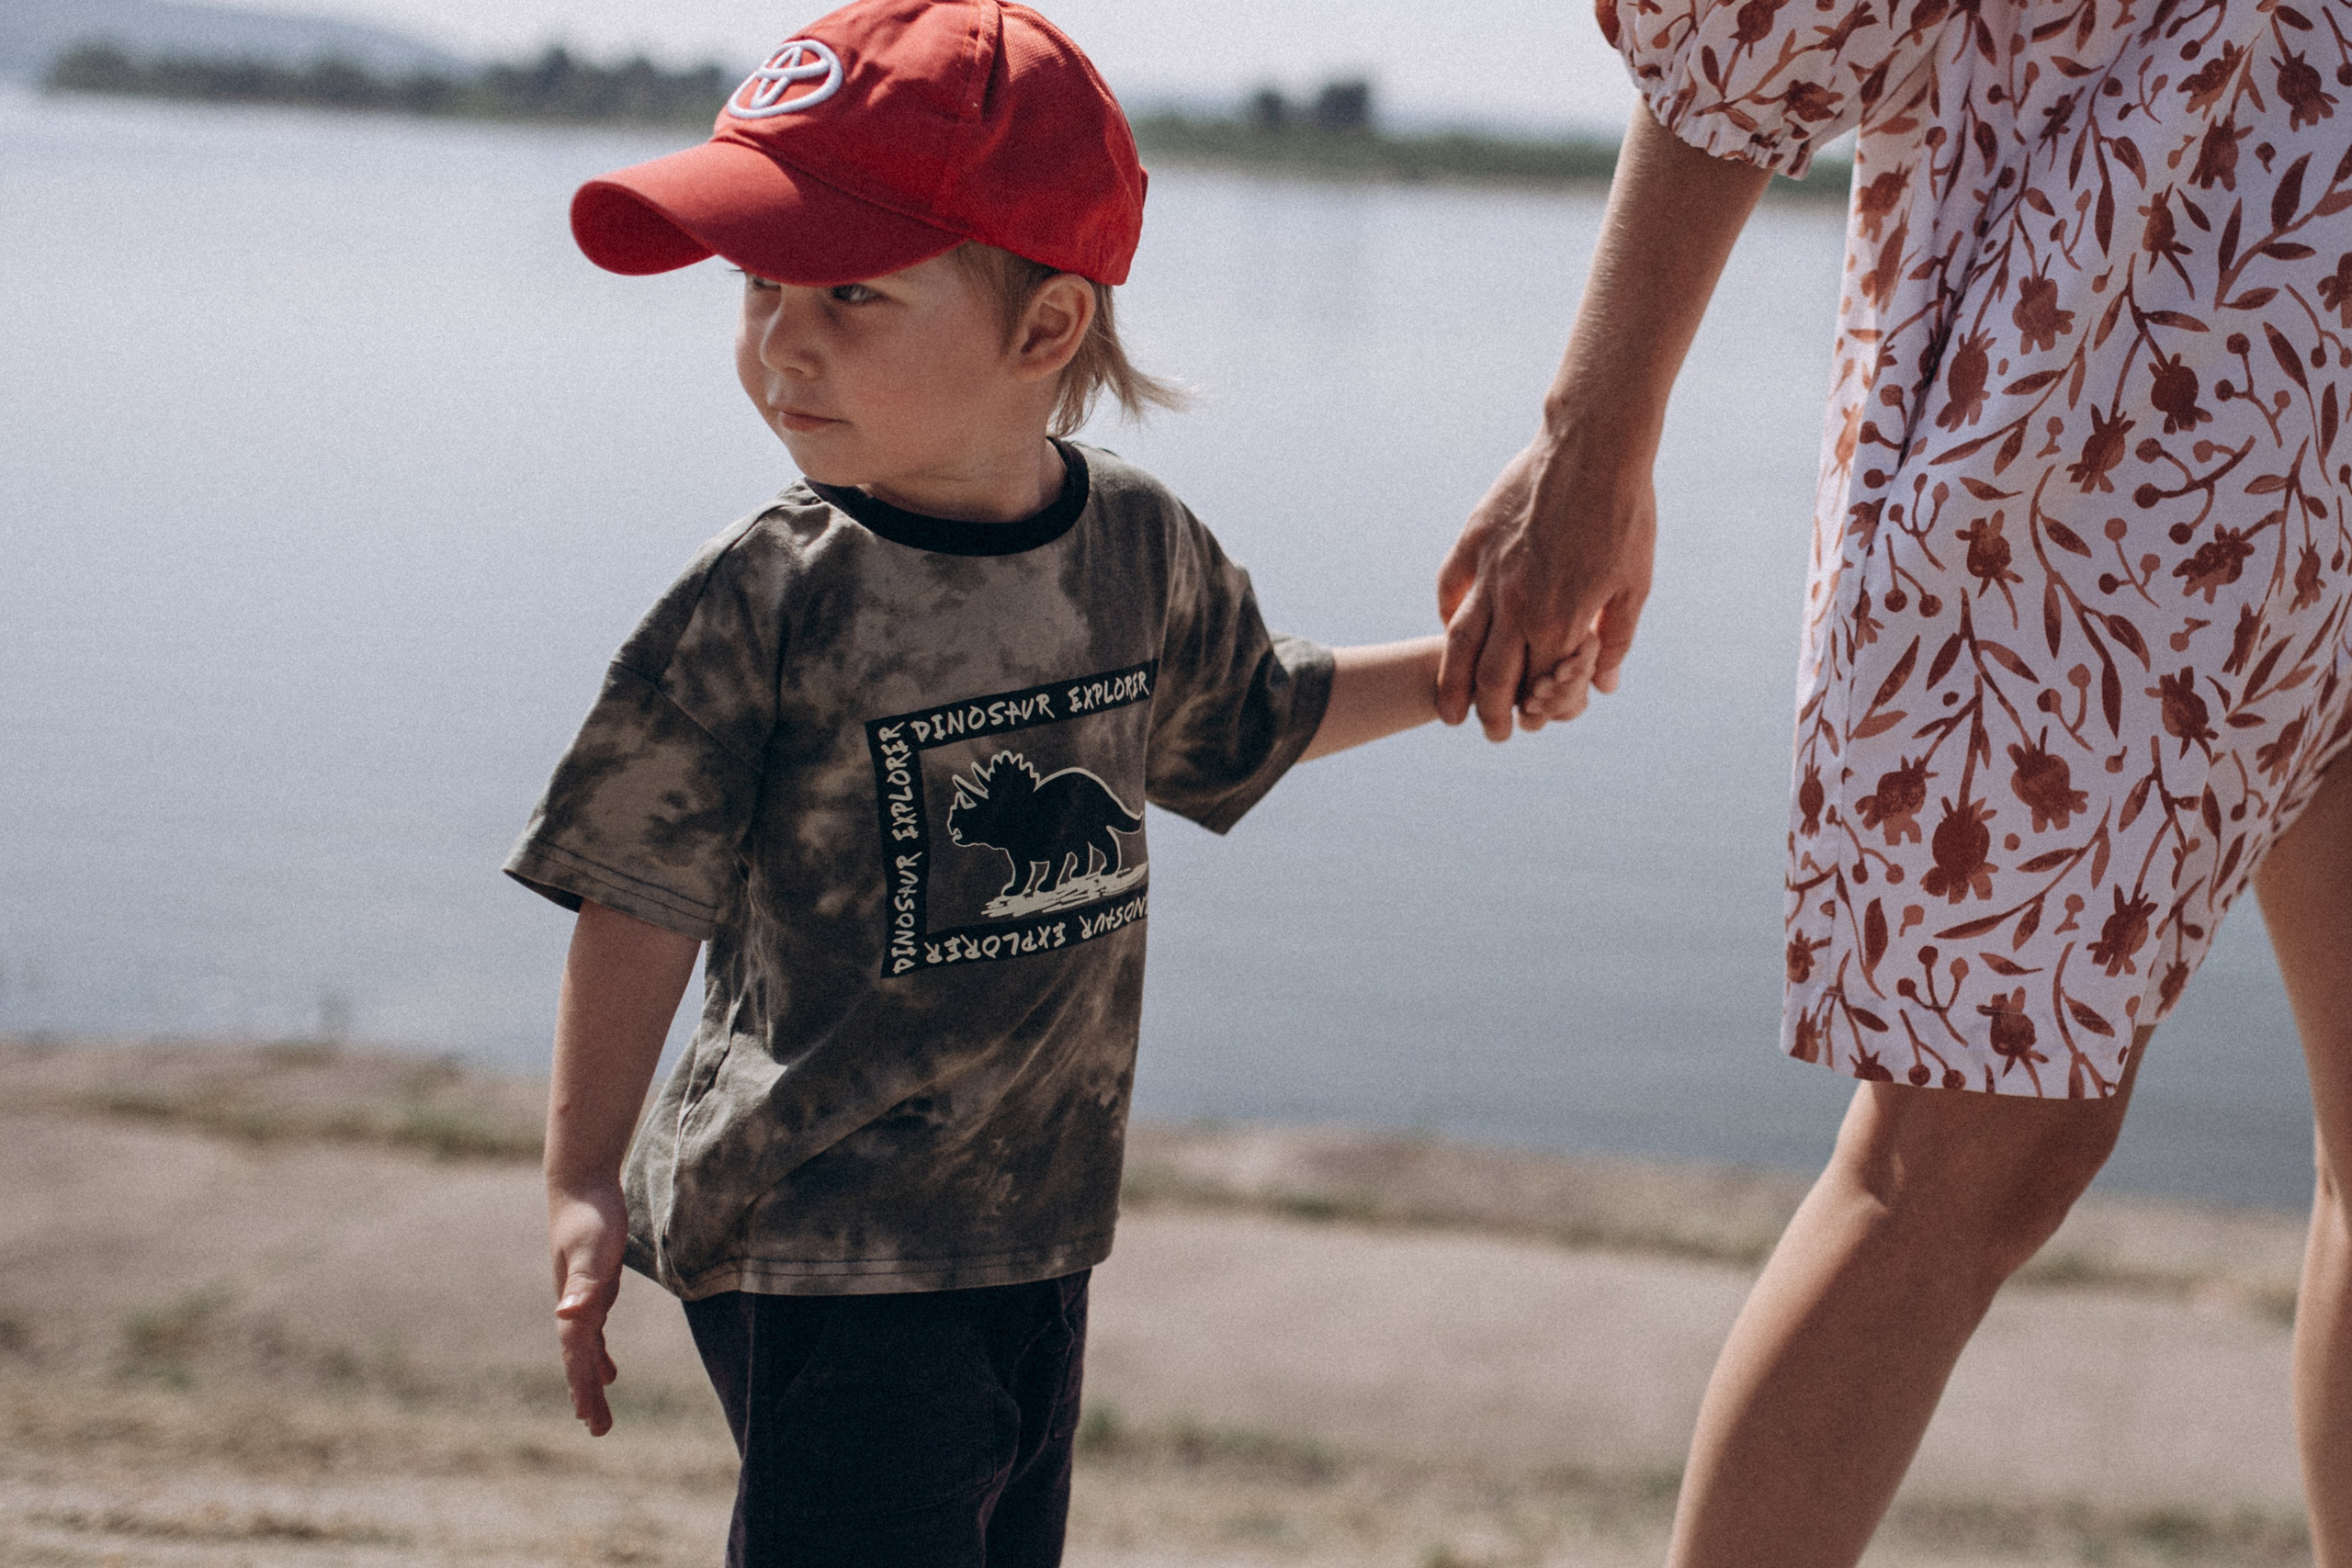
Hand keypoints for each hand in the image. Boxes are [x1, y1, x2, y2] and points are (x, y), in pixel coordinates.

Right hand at [549, 1182, 629, 1435]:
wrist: (581, 1182)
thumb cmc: (590, 1216)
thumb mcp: (590, 1251)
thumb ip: (582, 1284)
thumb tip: (567, 1317)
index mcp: (573, 1304)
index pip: (576, 1355)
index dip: (582, 1385)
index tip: (588, 1418)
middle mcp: (573, 1306)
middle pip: (577, 1359)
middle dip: (585, 1394)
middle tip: (597, 1429)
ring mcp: (582, 1298)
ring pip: (584, 1350)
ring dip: (589, 1380)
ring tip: (594, 1412)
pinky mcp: (594, 1287)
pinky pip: (593, 1331)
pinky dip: (598, 1354)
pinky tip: (607, 1370)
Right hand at [1437, 433, 1656, 739]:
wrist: (1595, 445)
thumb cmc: (1626, 513)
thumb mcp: (1636, 582)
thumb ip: (1617, 639)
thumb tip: (1604, 684)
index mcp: (1562, 622)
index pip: (1539, 688)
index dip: (1541, 710)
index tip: (1539, 718)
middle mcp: (1518, 606)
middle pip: (1491, 681)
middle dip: (1489, 717)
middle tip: (1490, 732)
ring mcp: (1490, 574)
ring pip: (1458, 646)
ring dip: (1451, 687)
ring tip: (1449, 712)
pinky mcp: (1474, 542)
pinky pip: (1450, 589)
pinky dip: (1447, 616)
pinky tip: (1450, 631)